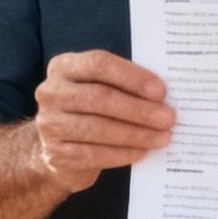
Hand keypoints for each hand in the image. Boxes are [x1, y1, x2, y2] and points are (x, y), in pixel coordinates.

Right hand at [31, 50, 173, 192]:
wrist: (58, 146)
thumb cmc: (89, 110)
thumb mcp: (99, 87)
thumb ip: (122, 85)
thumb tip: (162, 95)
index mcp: (64, 67)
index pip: (98, 64)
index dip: (131, 77)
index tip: (160, 90)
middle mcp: (51, 92)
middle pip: (100, 97)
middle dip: (139, 109)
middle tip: (168, 118)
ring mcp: (50, 124)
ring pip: (98, 128)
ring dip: (136, 134)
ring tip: (162, 137)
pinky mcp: (56, 154)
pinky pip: (94, 154)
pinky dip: (123, 153)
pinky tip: (142, 152)